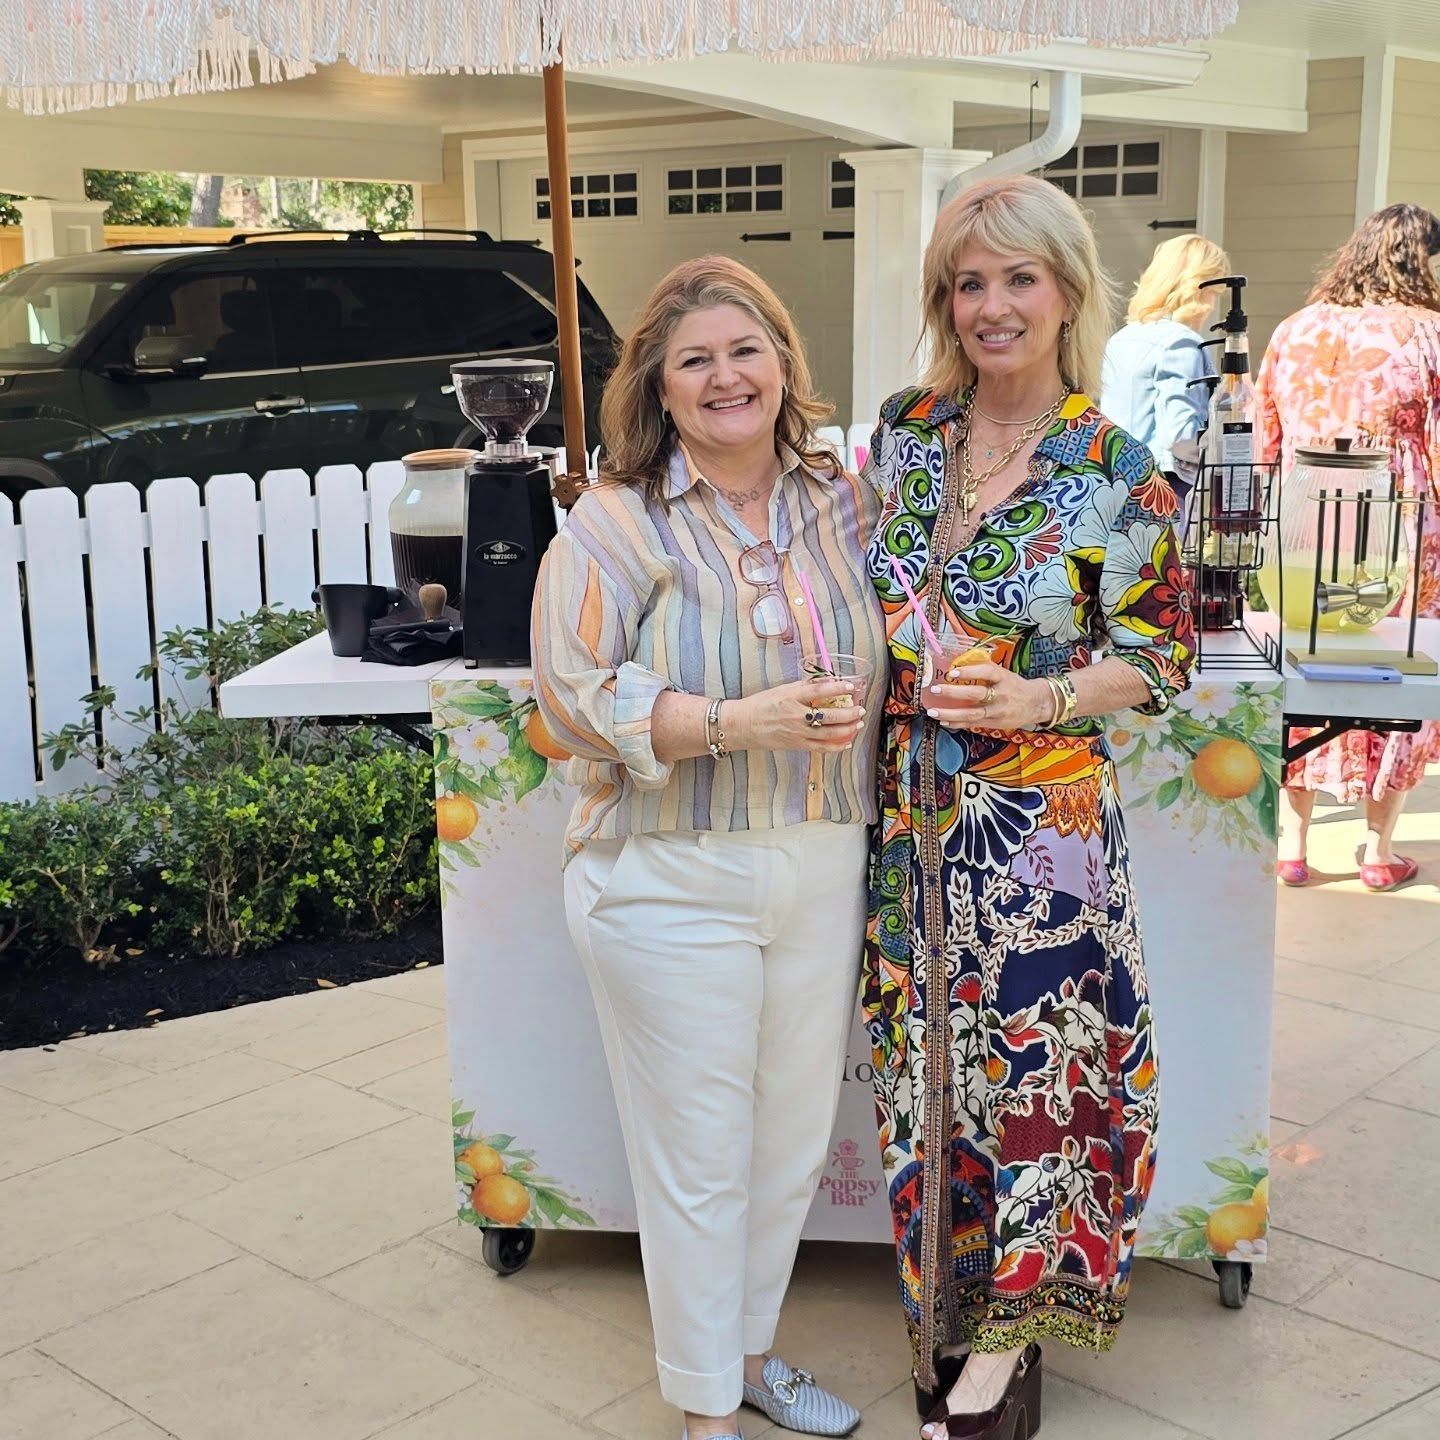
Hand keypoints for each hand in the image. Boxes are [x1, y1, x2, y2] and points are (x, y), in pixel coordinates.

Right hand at [728, 676, 865, 752]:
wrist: (742, 725)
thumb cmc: (760, 705)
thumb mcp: (781, 690)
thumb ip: (803, 687)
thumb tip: (825, 682)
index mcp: (791, 698)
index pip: (819, 691)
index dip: (837, 688)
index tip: (850, 686)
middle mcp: (796, 716)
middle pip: (829, 716)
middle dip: (849, 713)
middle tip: (860, 709)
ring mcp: (797, 733)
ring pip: (829, 733)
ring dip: (847, 729)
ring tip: (858, 724)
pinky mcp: (796, 745)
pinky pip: (821, 748)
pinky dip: (836, 746)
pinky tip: (846, 742)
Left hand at [924, 660, 1052, 731]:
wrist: (1036, 704)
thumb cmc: (1014, 685)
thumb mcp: (1004, 673)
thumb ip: (984, 667)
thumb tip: (959, 658)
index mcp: (1003, 678)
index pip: (987, 671)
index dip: (970, 671)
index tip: (952, 672)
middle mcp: (1001, 694)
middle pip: (976, 694)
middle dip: (954, 692)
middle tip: (935, 689)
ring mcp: (997, 711)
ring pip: (972, 714)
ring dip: (950, 714)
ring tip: (933, 712)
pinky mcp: (995, 723)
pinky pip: (973, 724)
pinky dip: (958, 724)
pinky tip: (944, 722)